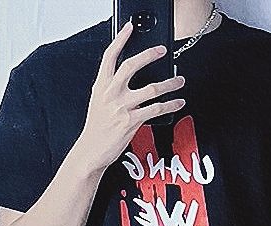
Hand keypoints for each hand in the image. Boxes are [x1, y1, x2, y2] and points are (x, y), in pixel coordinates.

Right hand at [77, 20, 186, 172]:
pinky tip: (177, 102)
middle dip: (149, 55)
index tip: (129, 28)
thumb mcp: (99, 102)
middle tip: (162, 50)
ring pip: (151, 88)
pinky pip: (156, 109)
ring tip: (179, 81)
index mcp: (102, 86)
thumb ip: (112, 88)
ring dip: (169, 83)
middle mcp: (111, 94)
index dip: (120, 40)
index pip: (110, 57)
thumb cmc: (97, 129)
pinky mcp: (132, 122)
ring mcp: (122, 107)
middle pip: (131, 65)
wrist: (91, 151)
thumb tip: (130, 78)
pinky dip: (170, 105)